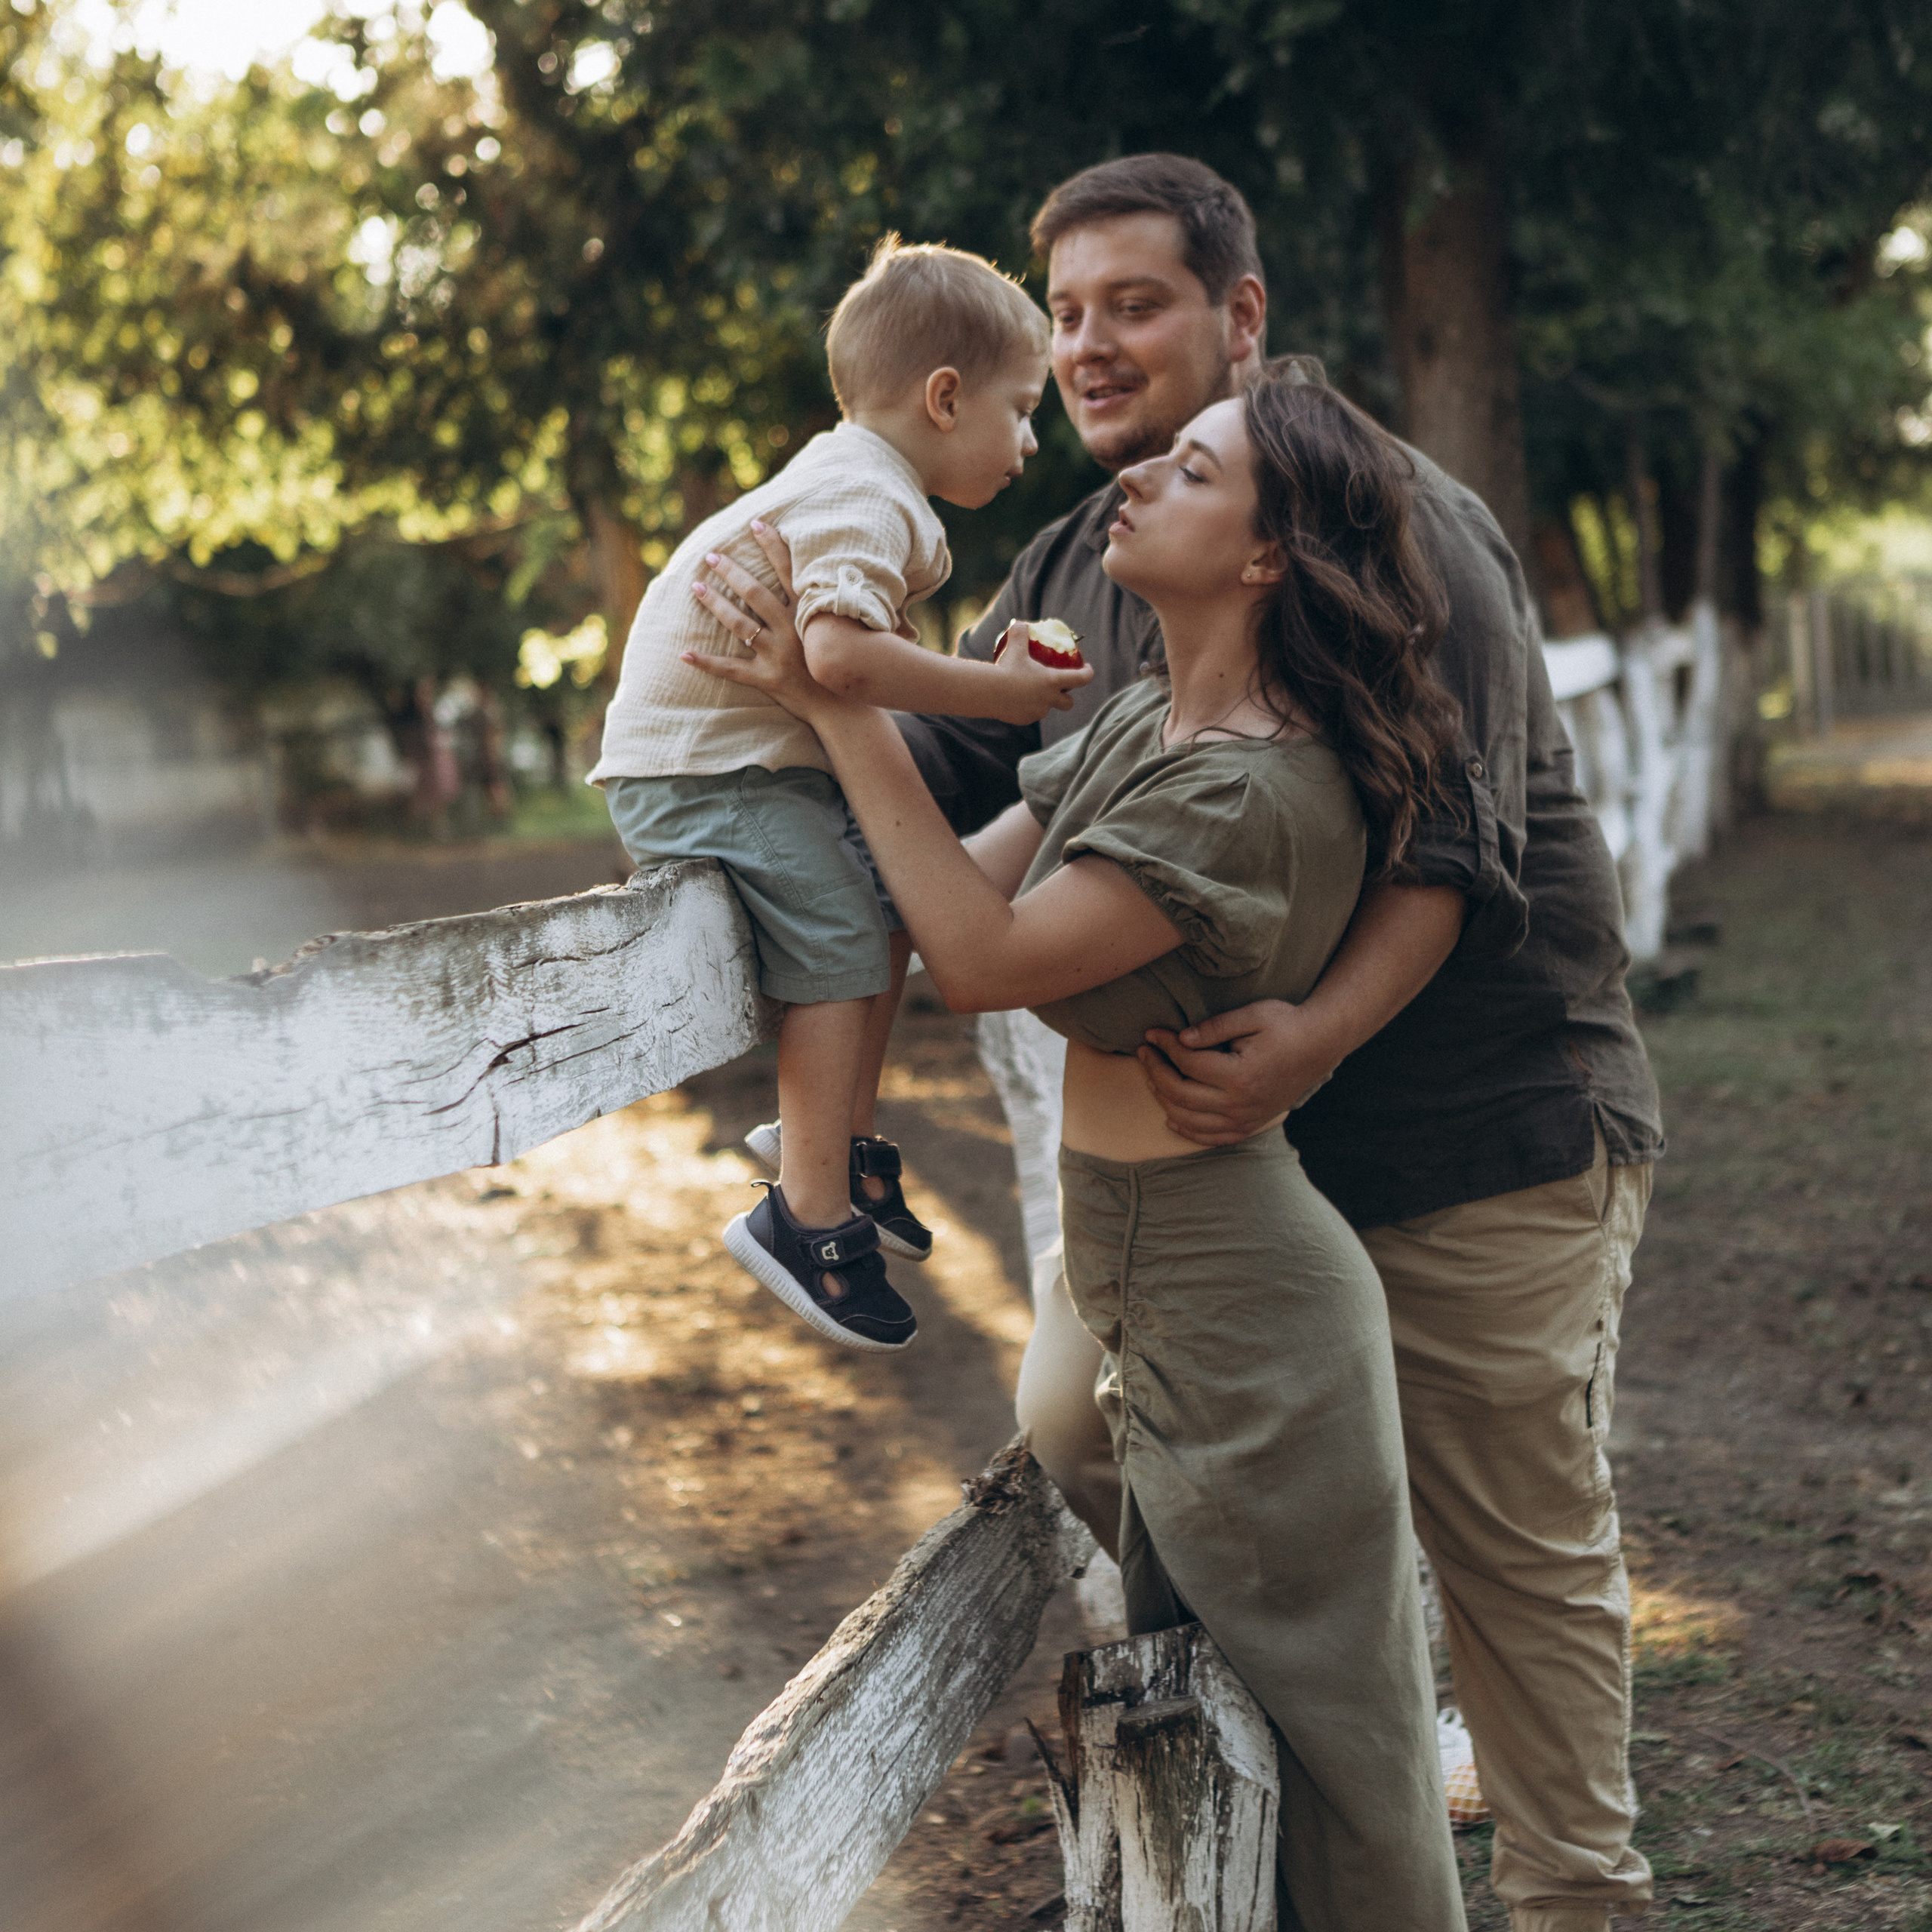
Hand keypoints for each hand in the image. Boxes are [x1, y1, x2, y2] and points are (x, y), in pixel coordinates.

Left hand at [684, 521, 834, 718]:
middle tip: (711, 556)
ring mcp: (777, 656)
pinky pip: (731, 670)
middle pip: (756, 594)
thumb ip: (824, 604)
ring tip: (697, 587)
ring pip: (740, 625)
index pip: (789, 572)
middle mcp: (791, 631)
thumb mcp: (840, 628)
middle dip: (732, 572)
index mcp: (808, 615)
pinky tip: (684, 654)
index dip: (772, 546)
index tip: (755, 523)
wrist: (844, 708)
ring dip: (716, 604)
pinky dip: (706, 663)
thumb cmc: (843, 665)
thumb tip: (817, 577)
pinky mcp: (767, 679)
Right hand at [991, 622, 1095, 722]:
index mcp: (1053, 681)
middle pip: (1068, 703)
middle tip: (1060, 688)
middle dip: (1067, 696)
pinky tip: (1015, 700)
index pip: (1081, 679)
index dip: (1088, 673)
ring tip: (1031, 692)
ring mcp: (1037, 712)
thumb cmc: (1005, 668)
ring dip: (1043, 701)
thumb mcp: (1014, 647)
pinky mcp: (1024, 719)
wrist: (989, 693)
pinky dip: (1026, 707)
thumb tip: (1019, 624)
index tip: (1087, 668)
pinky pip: (1029, 713)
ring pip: (1045, 708)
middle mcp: (1049, 699)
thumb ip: (1019, 633)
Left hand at [1136, 999, 1338, 1145]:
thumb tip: (1180, 1038)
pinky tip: (1171, 1116)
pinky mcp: (1250, 1125)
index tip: (1151, 1033)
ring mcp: (1245, 1119)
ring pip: (1189, 1119)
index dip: (1165, 1045)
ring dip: (1163, 1098)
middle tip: (1143, 1052)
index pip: (1187, 1063)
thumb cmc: (1286, 1024)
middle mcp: (1240, 1104)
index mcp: (1240, 1075)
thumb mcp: (1252, 1015)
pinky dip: (1187, 1130)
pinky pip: (1212, 1137)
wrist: (1320, 1044)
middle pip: (1180, 1093)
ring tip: (1151, 1077)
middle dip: (1155, 1071)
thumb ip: (1214, 1027)